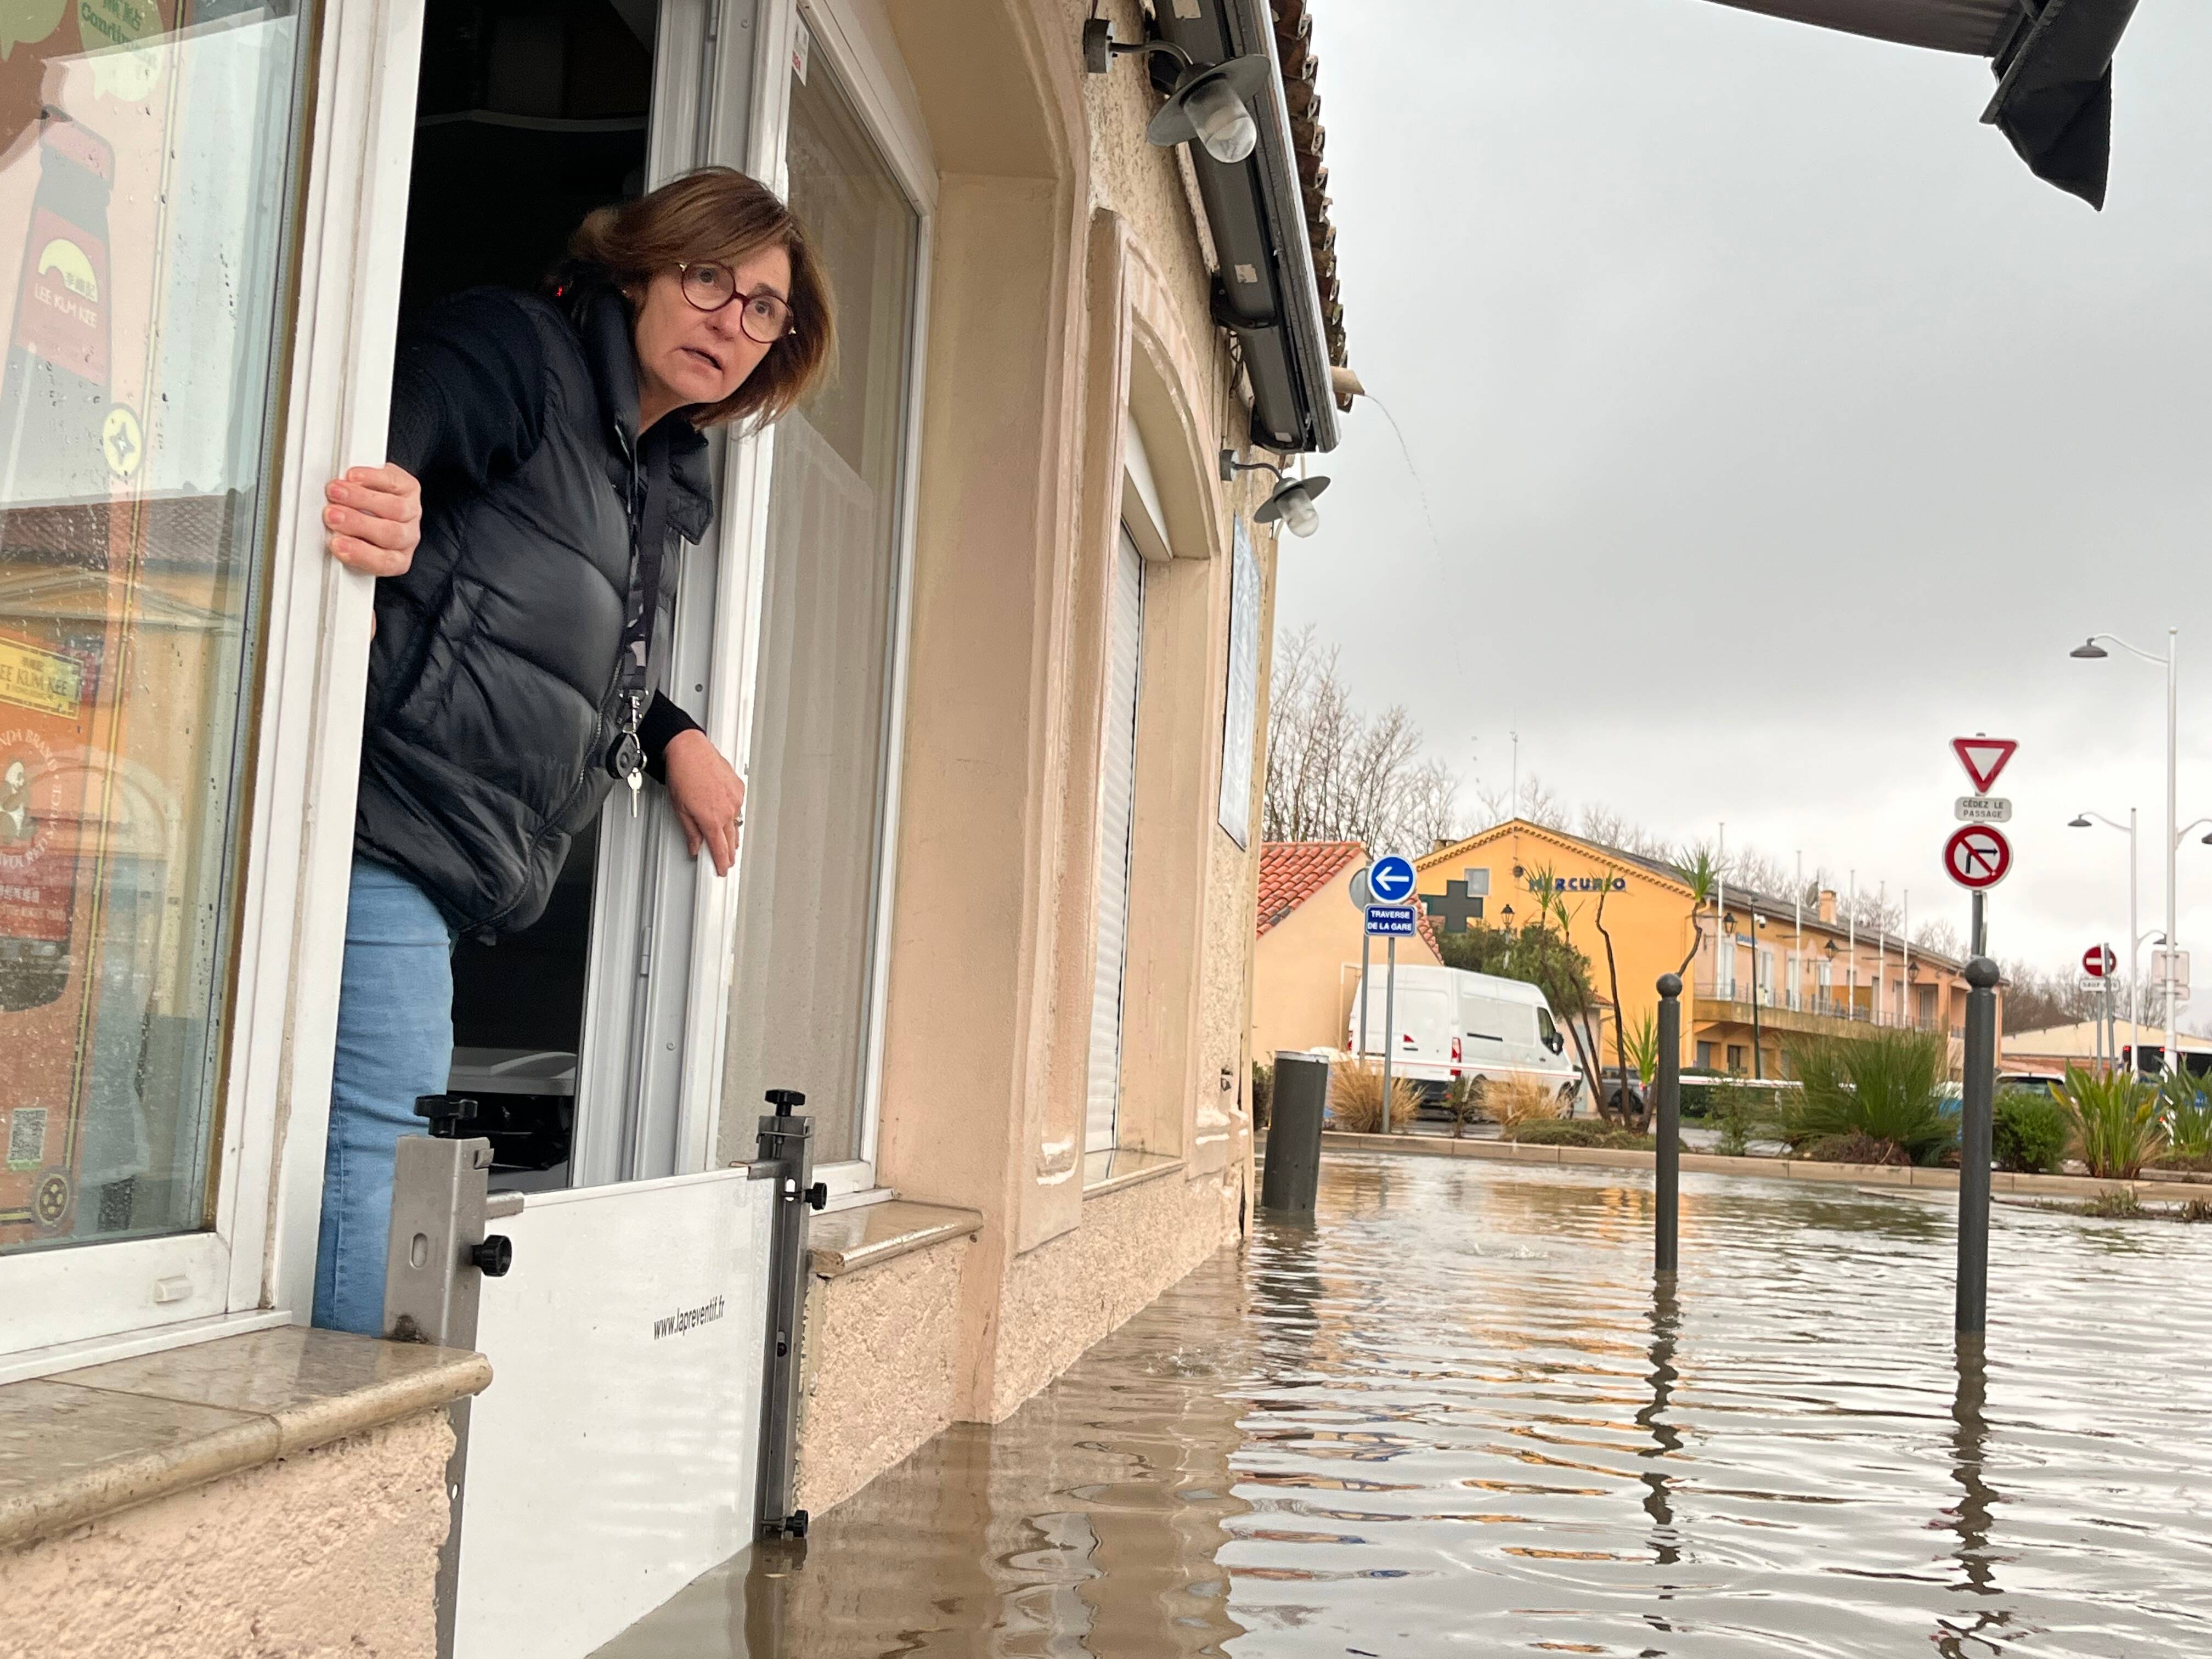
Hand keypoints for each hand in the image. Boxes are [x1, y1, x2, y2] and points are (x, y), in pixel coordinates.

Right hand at [325, 463, 421, 576]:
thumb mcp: (349, 543)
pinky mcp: (410, 489)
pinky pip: (394, 483)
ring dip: (360, 498)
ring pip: (394, 508)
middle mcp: (407, 539)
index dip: (359, 553)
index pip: (383, 562)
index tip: (336, 543)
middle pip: (389, 533)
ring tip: (335, 492)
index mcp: (395, 559)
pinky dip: (371, 478)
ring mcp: (412, 513)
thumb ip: (341, 543)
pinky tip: (353, 477)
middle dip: (356, 523)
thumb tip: (325, 535)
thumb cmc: (362, 530)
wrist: (378, 502)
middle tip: (332, 514)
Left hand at [663, 729, 744, 875]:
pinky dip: (733, 813)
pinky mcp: (738, 788)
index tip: (723, 869)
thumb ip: (690, 831)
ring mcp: (735, 798)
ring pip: (736, 823)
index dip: (722, 863)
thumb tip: (694, 846)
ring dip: (732, 833)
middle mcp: (726, 810)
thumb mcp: (680, 809)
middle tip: (727, 860)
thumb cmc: (683, 774)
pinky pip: (738, 806)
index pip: (720, 849)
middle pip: (731, 839)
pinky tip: (727, 813)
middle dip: (729, 852)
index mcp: (711, 819)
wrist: (689, 751)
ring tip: (729, 841)